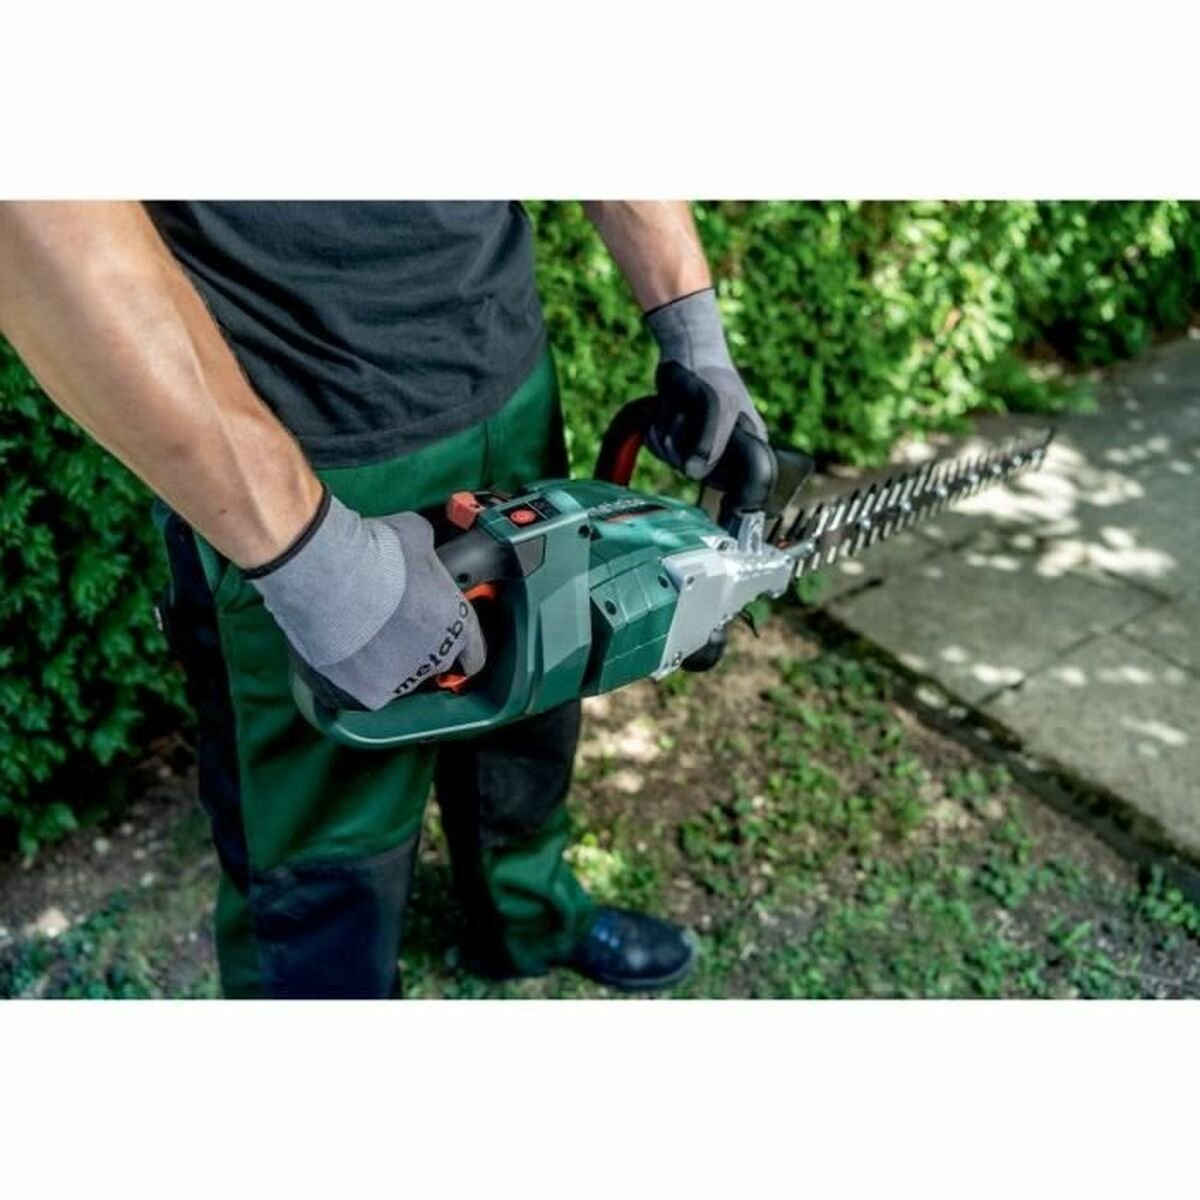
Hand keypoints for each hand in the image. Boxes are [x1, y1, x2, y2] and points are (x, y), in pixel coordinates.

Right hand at [246, 491, 485, 710]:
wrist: (333, 576)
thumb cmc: (377, 553)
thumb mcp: (417, 537)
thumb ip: (426, 554)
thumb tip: (421, 549)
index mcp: (456, 624)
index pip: (473, 653)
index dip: (462, 649)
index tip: (451, 648)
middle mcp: (434, 658)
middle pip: (431, 662)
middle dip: (415, 646)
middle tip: (390, 623)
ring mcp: (400, 680)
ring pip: (395, 676)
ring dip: (382, 659)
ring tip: (358, 631)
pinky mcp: (365, 694)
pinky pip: (362, 688)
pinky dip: (352, 675)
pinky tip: (340, 651)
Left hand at [644, 287, 767, 479]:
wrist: (688, 350)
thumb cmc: (710, 374)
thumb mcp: (717, 406)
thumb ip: (708, 442)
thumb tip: (693, 474)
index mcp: (748, 444)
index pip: (724, 476)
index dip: (703, 463)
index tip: (694, 442)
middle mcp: (724, 449)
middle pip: (691, 469)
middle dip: (678, 440)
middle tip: (683, 413)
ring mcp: (698, 444)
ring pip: (671, 458)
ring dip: (665, 430)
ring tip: (676, 406)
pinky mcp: (677, 438)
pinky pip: (658, 449)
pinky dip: (654, 430)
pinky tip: (665, 410)